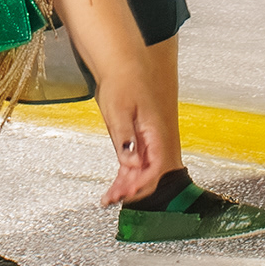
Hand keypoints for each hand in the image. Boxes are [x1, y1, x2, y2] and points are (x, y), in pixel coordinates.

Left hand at [93, 56, 177, 204]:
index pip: (156, 165)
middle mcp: (152, 139)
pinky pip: (133, 165)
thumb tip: (130, 162)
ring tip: (108, 198)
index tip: (127, 192)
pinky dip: (124, 178)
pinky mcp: (135, 139)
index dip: (142, 182)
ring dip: (126, 187)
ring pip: (140, 171)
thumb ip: (125, 137)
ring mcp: (144, 141)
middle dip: (133, 189)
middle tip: (113, 198)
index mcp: (154, 131)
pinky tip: (113, 189)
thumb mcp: (119, 110)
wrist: (121, 67)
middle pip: (149, 173)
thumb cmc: (122, 83)